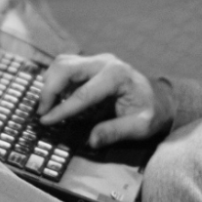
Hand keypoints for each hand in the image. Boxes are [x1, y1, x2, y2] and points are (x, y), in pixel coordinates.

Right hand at [35, 53, 171, 147]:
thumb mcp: (141, 126)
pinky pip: (65, 65)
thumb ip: (116, 132)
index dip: (62, 109)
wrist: (159, 98)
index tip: (46, 121)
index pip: (82, 93)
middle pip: (66, 67)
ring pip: (62, 62)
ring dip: (49, 82)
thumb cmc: (151, 112)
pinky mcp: (90, 63)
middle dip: (49, 89)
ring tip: (46, 106)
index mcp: (117, 76)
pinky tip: (54, 97)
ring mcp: (97, 60)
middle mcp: (105, 62)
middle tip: (42, 112)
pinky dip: (55, 79)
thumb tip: (91, 141)